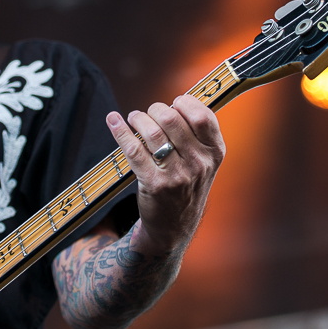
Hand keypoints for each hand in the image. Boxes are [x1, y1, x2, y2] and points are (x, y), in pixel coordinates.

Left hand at [106, 95, 224, 254]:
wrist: (174, 227)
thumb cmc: (187, 185)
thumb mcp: (205, 162)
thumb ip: (198, 134)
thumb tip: (177, 102)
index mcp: (215, 152)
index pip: (202, 116)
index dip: (184, 103)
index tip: (174, 103)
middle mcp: (199, 163)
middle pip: (172, 119)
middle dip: (155, 109)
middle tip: (148, 113)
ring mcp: (177, 175)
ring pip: (153, 132)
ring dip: (138, 118)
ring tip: (134, 118)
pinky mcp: (154, 184)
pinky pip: (134, 150)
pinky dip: (120, 131)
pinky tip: (113, 121)